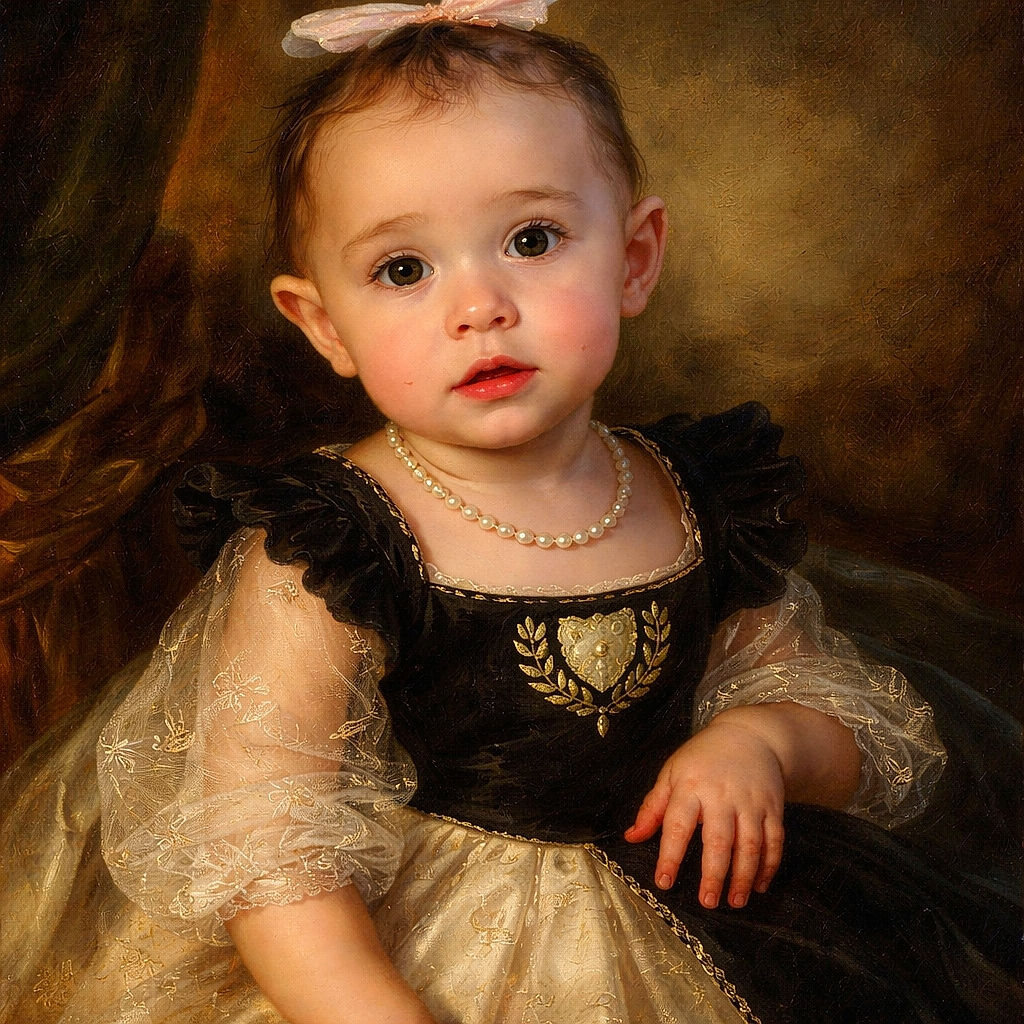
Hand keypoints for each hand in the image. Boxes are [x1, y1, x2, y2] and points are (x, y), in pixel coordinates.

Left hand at [624, 715, 784, 908]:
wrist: (751, 735)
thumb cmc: (703, 758)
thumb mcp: (672, 773)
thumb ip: (653, 807)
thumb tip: (632, 837)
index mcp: (691, 786)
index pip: (678, 825)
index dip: (670, 855)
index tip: (664, 881)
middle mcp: (722, 796)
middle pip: (718, 840)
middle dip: (713, 874)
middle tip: (706, 902)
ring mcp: (750, 802)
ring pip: (750, 844)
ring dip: (743, 877)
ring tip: (734, 902)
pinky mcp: (773, 807)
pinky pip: (774, 841)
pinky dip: (768, 866)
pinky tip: (758, 886)